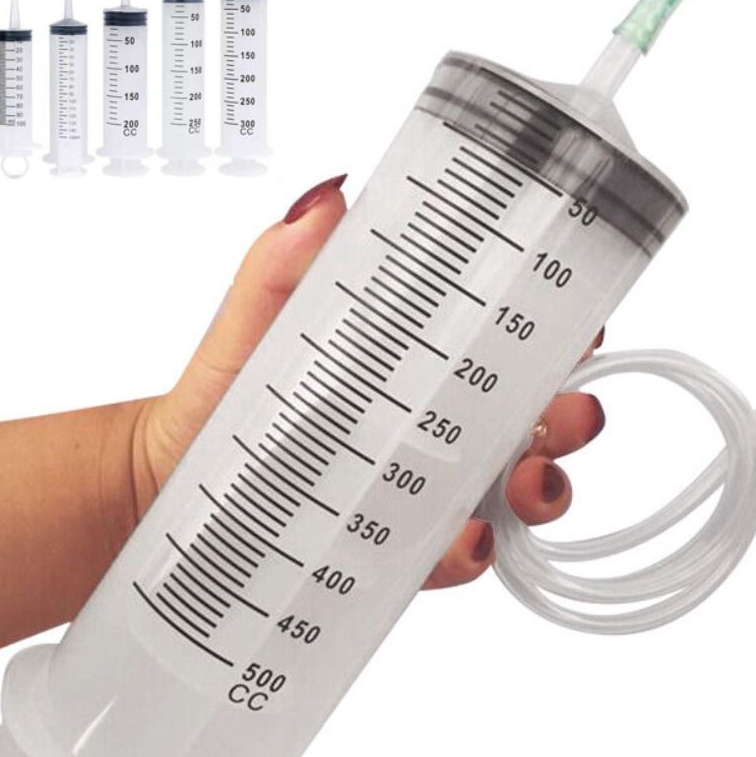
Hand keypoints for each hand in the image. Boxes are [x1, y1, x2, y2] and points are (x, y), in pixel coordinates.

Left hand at [135, 175, 605, 590]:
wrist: (173, 480)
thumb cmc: (225, 395)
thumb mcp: (255, 321)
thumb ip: (284, 266)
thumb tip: (324, 201)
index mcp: (420, 361)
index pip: (510, 344)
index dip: (562, 336)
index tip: (582, 329)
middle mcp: (436, 425)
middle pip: (536, 421)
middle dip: (572, 419)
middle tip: (568, 414)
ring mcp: (424, 488)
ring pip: (515, 491)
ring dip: (543, 488)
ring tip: (526, 481)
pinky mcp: (399, 547)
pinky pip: (456, 555)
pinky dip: (472, 553)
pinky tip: (465, 539)